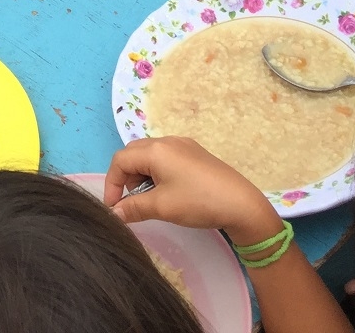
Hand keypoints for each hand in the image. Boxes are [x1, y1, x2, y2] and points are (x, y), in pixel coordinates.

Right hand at [104, 137, 280, 245]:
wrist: (241, 204)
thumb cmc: (198, 202)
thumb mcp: (162, 207)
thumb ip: (133, 208)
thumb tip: (114, 214)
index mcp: (156, 150)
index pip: (120, 160)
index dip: (112, 183)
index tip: (115, 207)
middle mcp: (167, 141)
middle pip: (133, 153)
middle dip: (126, 177)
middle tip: (132, 200)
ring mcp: (183, 145)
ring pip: (150, 155)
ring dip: (142, 174)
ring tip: (151, 198)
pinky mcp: (195, 153)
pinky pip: (166, 157)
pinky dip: (157, 172)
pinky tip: (169, 190)